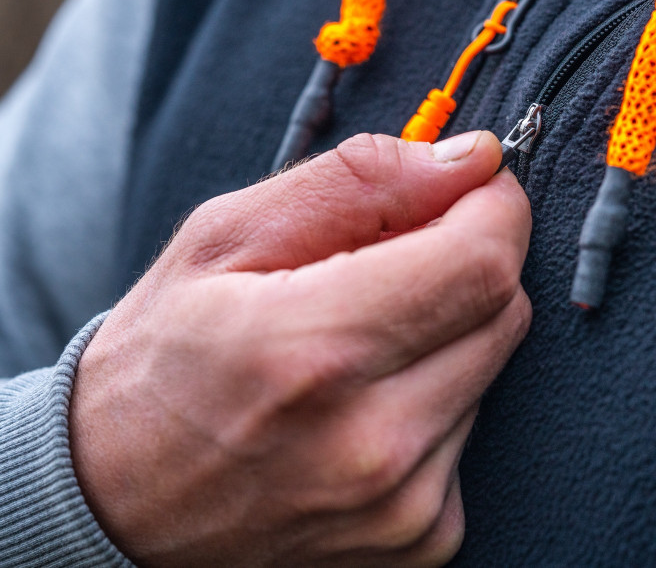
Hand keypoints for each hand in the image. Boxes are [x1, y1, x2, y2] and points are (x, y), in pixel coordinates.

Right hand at [69, 131, 531, 565]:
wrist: (116, 504)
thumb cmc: (163, 358)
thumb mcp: (226, 238)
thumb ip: (358, 184)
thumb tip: (472, 160)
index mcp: (311, 349)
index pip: (480, 262)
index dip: (493, 209)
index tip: (471, 189)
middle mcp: (370, 441)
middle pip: (503, 312)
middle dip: (469, 264)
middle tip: (396, 262)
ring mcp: (400, 504)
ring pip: (491, 369)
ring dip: (447, 336)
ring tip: (360, 346)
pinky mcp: (419, 539)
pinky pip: (471, 434)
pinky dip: (436, 401)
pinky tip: (365, 408)